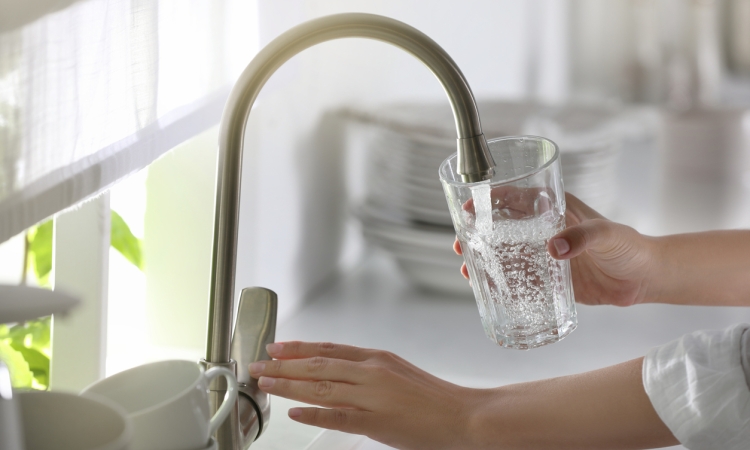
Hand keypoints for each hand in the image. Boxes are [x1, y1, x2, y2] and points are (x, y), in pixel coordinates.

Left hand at [249, 341, 480, 449]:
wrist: (462, 415)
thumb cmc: (433, 397)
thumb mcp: (398, 372)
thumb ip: (367, 372)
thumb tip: (336, 372)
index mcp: (376, 358)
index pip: (329, 349)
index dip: (299, 348)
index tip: (276, 348)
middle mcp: (372, 371)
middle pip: (318, 365)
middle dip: (284, 365)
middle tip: (258, 365)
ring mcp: (373, 396)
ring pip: (322, 387)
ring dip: (289, 385)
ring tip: (266, 384)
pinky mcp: (377, 421)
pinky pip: (338, 416)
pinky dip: (313, 413)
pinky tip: (294, 413)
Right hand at [454, 193, 655, 305]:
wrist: (644, 279)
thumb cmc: (630, 247)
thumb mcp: (608, 235)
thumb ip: (584, 238)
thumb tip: (554, 248)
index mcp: (555, 209)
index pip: (516, 198)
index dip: (490, 201)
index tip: (469, 208)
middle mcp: (545, 230)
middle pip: (502, 228)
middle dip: (478, 234)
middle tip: (460, 244)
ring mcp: (545, 255)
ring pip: (506, 254)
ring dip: (485, 260)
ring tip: (467, 271)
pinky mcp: (550, 279)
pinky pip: (520, 280)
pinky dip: (502, 283)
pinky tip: (488, 290)